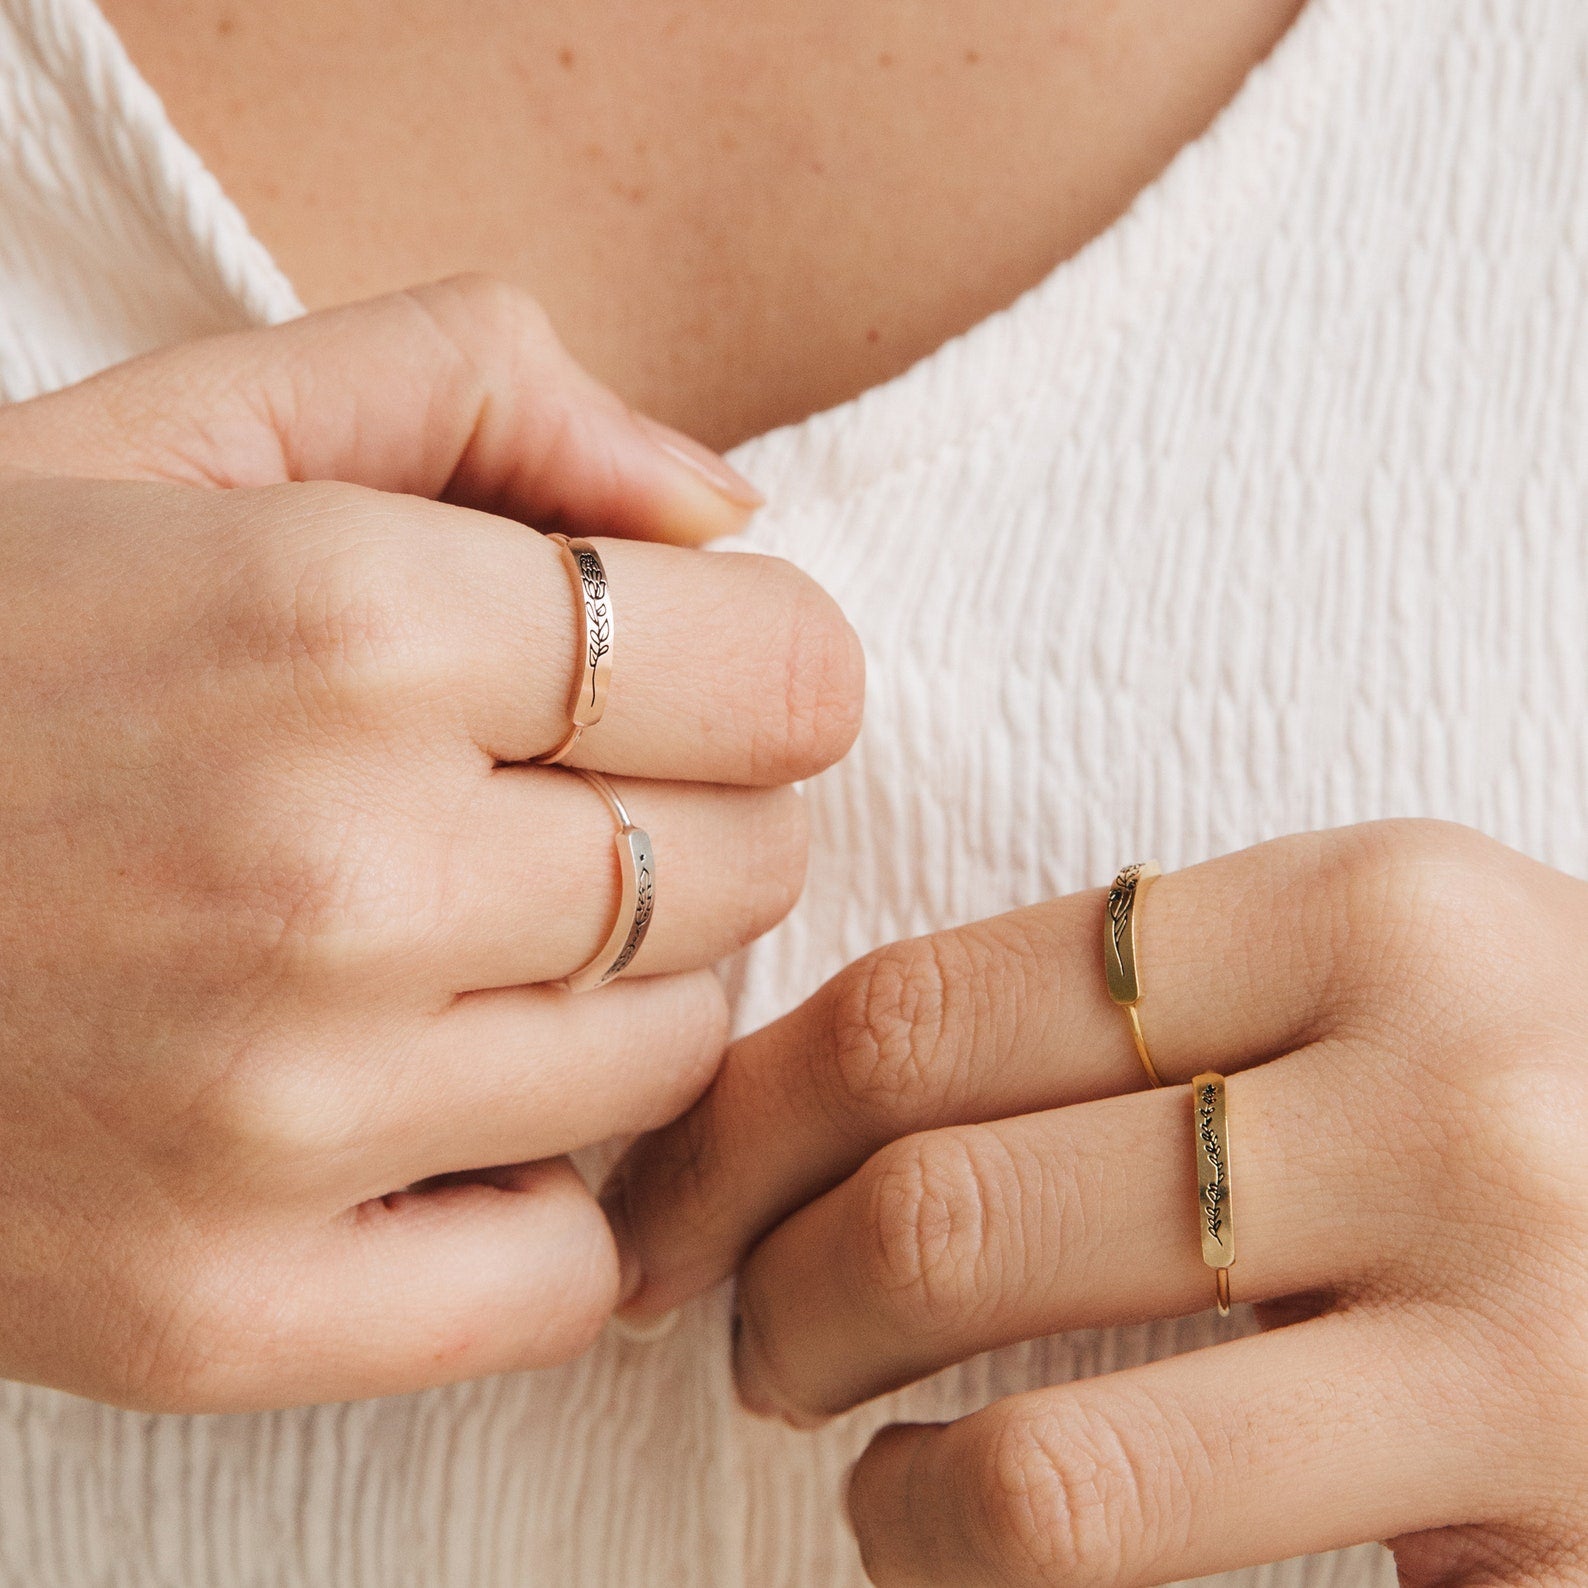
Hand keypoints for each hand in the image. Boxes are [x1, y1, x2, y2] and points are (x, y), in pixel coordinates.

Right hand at [0, 277, 862, 1411]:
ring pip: (681, 1058)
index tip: (702, 668)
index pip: (782, 677)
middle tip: (566, 794)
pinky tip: (452, 1101)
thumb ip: (483, 391)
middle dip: (700, 812)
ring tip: (486, 933)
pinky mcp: (221, 1311)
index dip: (766, 663)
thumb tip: (725, 514)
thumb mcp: (182, 425)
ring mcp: (279, 1124)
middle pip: (747, 866)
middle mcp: (333, 882)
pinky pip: (568, 1268)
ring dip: (634, 984)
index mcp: (346, 626)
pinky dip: (556, 1186)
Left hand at [608, 821, 1587, 1586]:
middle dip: (768, 1287)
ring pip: (1036, 1443)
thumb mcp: (1379, 982)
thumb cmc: (1549, 1090)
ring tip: (848, 1454)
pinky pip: (1146, 1561)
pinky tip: (954, 1528)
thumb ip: (1144, 1015)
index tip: (669, 1193)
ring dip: (868, 1465)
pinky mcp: (1548, 1505)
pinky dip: (979, 1563)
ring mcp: (1513, 1310)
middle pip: (944, 1199)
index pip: (930, 1008)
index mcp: (1363, 906)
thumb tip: (826, 1094)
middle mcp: (1443, 1079)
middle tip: (736, 1327)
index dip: (744, 1118)